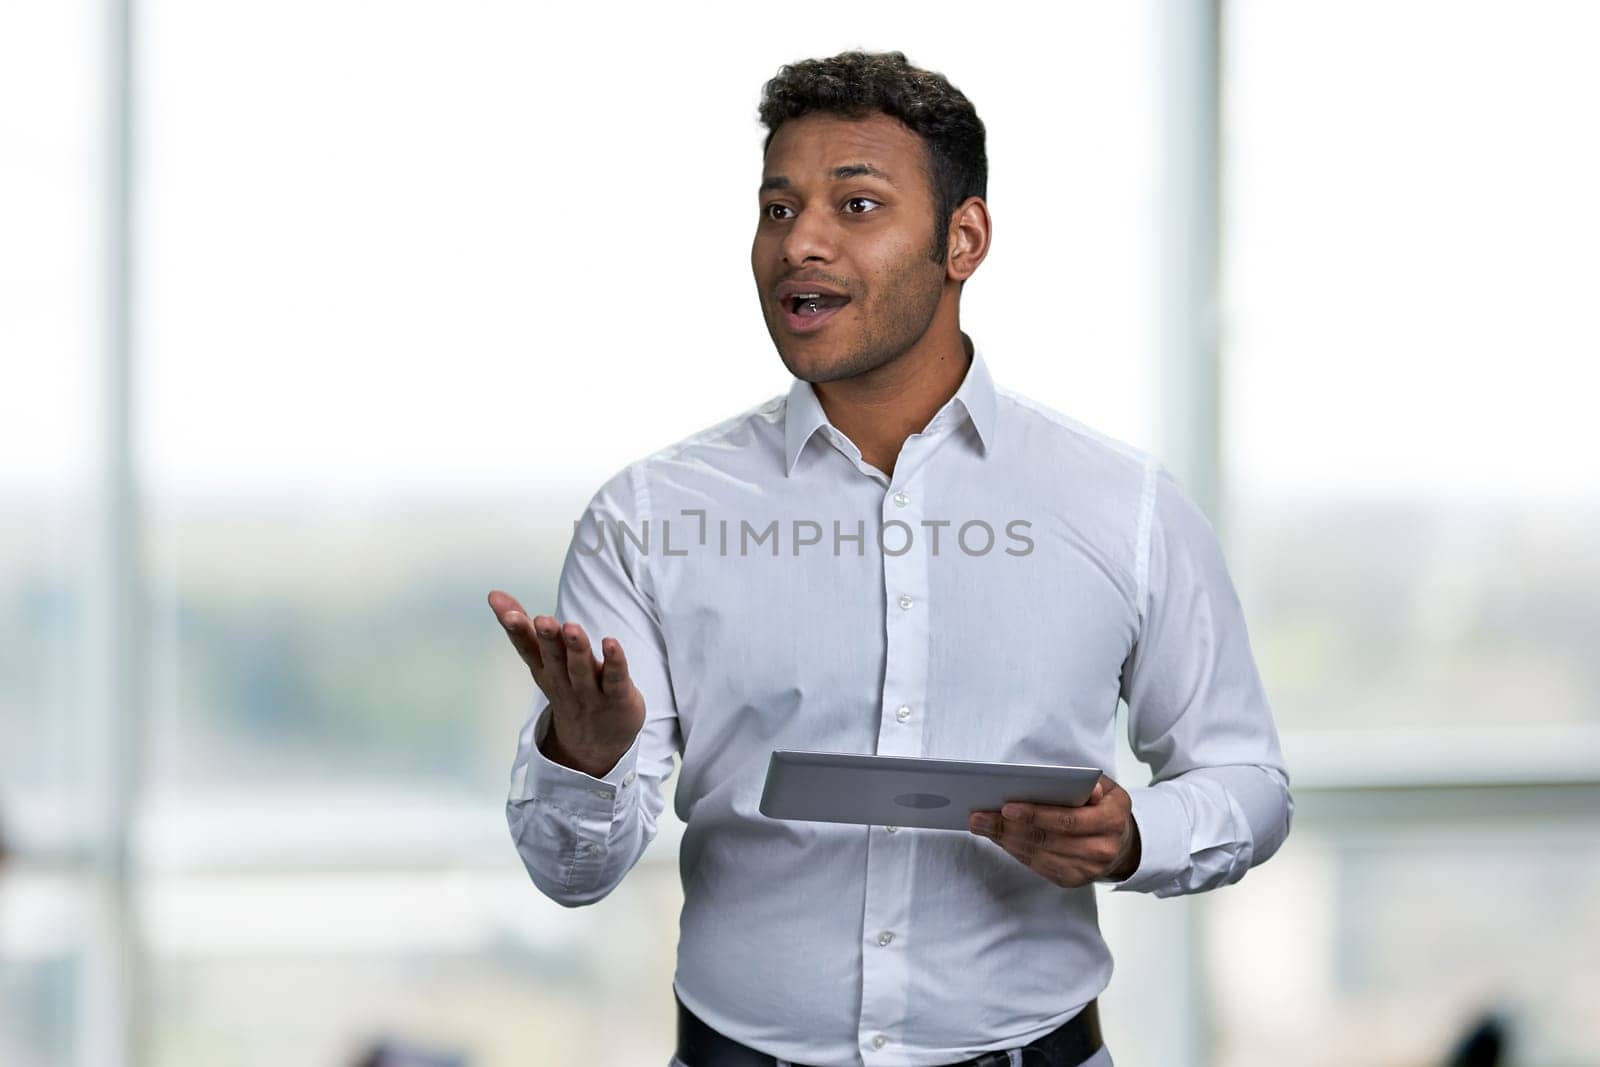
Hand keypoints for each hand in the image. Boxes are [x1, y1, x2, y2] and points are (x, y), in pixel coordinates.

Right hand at [487, 589, 645, 776]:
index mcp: (545, 670)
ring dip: (577, 649)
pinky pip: (616, 679)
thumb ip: (524, 628)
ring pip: (581, 670)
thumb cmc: (568, 689)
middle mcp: (564, 682)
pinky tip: (611, 643)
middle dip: (548, 639)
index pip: (528, 649)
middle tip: (542, 619)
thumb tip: (493, 593)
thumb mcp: (543, 660)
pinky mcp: (617, 698)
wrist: (595, 744)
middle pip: (554, 659)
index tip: (507, 613)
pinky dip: (614, 662)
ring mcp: (590, 693)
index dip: (517, 631)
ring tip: (571, 628)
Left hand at [967, 775, 1140, 887]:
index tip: (1006, 807)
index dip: (1036, 815)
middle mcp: (1100, 849)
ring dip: (1005, 840)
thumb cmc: (1105, 808)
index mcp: (1111, 820)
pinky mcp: (1071, 880)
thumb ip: (1090, 783)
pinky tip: (997, 838)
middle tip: (979, 816)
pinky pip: (1037, 866)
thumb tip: (1075, 785)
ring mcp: (1085, 869)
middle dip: (1008, 828)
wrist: (1121, 844)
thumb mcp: (1106, 788)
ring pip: (1037, 855)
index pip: (1068, 820)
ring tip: (981, 825)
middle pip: (1046, 840)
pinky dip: (1014, 851)